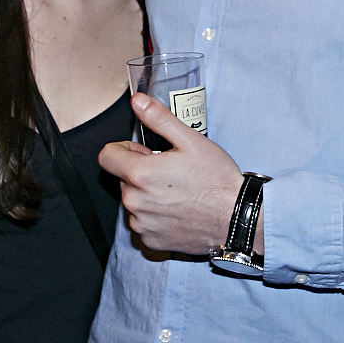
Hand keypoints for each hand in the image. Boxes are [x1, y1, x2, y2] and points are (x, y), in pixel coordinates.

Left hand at [98, 93, 247, 254]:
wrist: (237, 219)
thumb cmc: (216, 180)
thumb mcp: (190, 140)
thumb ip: (158, 119)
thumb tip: (137, 101)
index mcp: (139, 174)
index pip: (106, 156)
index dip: (123, 149)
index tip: (143, 152)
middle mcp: (135, 203)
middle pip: (122, 178)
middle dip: (140, 171)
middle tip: (170, 171)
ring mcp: (142, 225)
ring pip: (133, 201)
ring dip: (147, 195)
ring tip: (177, 191)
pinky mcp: (152, 241)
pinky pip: (143, 223)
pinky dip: (155, 216)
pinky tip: (178, 210)